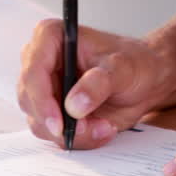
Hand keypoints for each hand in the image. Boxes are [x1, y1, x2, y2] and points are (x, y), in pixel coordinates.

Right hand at [17, 19, 170, 149]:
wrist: (145, 80)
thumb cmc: (134, 63)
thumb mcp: (122, 69)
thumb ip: (99, 84)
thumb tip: (74, 105)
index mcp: (52, 37)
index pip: (33, 71)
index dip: (42, 100)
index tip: (60, 124)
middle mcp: (41, 61)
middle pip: (30, 101)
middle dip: (62, 122)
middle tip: (94, 127)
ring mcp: (44, 88)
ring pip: (40, 122)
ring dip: (74, 132)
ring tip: (105, 125)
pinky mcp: (51, 109)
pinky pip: (53, 133)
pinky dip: (78, 137)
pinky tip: (101, 127)